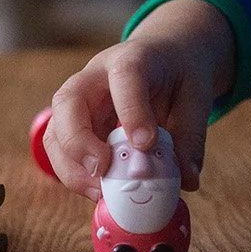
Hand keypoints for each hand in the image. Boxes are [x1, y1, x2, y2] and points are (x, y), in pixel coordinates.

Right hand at [43, 0, 235, 198]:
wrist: (162, 60)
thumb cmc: (176, 75)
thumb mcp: (195, 98)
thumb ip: (190, 138)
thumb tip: (186, 181)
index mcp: (132, 59)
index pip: (125, 76)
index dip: (132, 110)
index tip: (146, 144)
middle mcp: (94, 77)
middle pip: (68, 101)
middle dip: (79, 141)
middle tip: (103, 170)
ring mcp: (78, 102)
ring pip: (55, 132)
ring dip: (71, 167)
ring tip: (100, 192)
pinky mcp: (72, 126)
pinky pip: (60, 152)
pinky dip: (75, 175)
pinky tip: (99, 191)